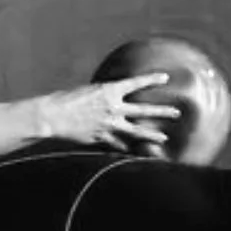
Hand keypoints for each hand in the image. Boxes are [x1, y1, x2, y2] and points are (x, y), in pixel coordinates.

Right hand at [35, 73, 183, 155]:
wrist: (52, 116)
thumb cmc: (66, 100)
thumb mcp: (89, 91)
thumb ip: (104, 96)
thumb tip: (114, 100)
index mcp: (108, 90)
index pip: (136, 83)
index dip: (151, 79)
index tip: (165, 77)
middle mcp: (112, 107)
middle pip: (143, 110)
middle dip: (162, 111)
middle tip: (177, 112)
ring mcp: (108, 124)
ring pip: (135, 131)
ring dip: (151, 134)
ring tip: (164, 137)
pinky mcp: (101, 137)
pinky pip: (117, 144)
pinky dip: (125, 148)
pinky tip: (133, 153)